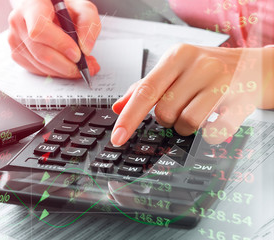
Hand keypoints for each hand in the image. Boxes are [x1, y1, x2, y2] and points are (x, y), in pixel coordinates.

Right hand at [8, 0, 100, 77]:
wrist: (47, 10)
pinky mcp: (16, 54)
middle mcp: (18, 22)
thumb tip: (85, 49)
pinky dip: (55, 72)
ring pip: (40, 65)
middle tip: (85, 67)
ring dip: (64, 71)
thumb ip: (89, 24)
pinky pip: (38, 70)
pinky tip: (66, 66)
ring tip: (81, 67)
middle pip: (41, 52)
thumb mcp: (82, 8)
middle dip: (67, 65)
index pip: (39, 29)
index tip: (77, 53)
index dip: (59, 44)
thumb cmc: (63, 8)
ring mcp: (15, 39)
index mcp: (32, 5)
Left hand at [111, 44, 273, 144]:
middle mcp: (199, 66)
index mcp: (177, 56)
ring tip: (197, 113)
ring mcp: (221, 83)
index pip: (145, 91)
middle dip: (167, 119)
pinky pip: (213, 132)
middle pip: (164, 112)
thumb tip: (118, 106)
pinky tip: (214, 118)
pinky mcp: (240, 101)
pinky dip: (208, 133)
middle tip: (180, 108)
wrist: (255, 68)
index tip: (117, 137)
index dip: (129, 117)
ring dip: (186, 127)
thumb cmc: (208, 69)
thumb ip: (145, 87)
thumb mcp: (175, 68)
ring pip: (186, 123)